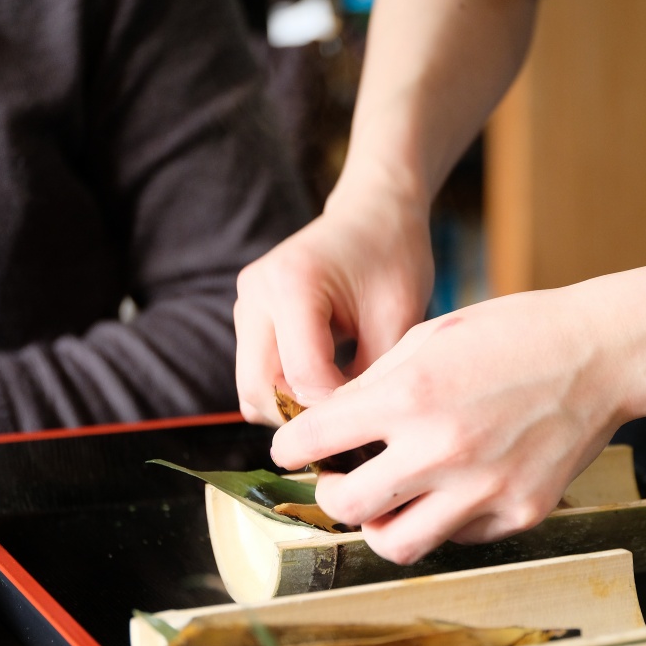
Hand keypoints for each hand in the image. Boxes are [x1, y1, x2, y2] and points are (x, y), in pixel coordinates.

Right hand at [234, 175, 433, 424]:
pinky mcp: (250, 316)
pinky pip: (259, 373)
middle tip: (351, 425)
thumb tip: (356, 434)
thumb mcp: (399, 317)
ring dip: (292, 408)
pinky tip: (330, 389)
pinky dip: (288, 391)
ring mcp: (246, 304)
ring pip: (252, 388)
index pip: (302, 376)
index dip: (337, 408)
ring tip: (343, 407)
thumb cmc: (394, 256)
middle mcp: (255, 293)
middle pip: (258, 390)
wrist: (376, 212)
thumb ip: (373, 376)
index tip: (373, 417)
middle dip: (302, 418)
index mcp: (292, 284)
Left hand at [269, 287, 638, 564]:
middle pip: (344, 505)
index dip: (290, 448)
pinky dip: (442, 519)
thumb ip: (374, 385)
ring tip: (388, 499)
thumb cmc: (515, 334)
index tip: (295, 449)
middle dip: (329, 491)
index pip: (311, 442)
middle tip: (339, 477)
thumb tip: (329, 427)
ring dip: (379, 523)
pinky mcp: (519, 513)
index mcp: (411, 395)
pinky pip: (457, 538)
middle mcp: (441, 449)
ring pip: (395, 544)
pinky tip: (451, 489)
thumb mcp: (431, 337)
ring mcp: (484, 489)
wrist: (601, 355)